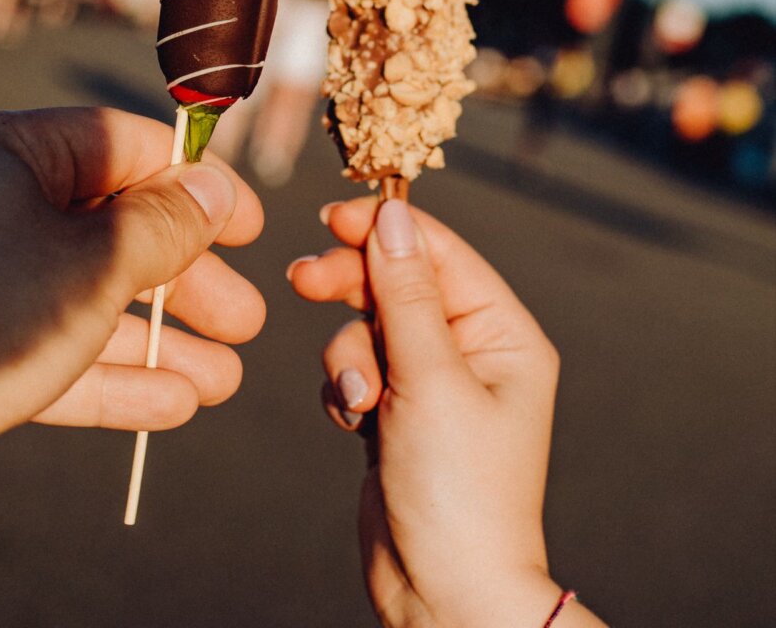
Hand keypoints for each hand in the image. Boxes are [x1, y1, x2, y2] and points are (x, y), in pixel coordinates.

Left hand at [0, 108, 264, 523]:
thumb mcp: (90, 261)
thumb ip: (162, 225)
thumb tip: (213, 189)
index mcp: (6, 154)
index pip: (120, 147)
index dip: (191, 184)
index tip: (246, 228)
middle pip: (109, 230)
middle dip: (185, 282)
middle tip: (246, 320)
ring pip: (84, 301)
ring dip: (158, 341)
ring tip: (223, 380)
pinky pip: (49, 354)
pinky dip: (108, 379)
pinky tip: (171, 405)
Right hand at [289, 198, 604, 627]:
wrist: (443, 595)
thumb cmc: (461, 494)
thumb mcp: (431, 378)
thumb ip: (405, 292)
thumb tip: (393, 216)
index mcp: (502, 335)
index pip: (441, 254)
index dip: (387, 229)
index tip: (332, 216)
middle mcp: (471, 353)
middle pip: (398, 284)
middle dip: (353, 288)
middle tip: (305, 280)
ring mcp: (432, 384)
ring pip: (368, 328)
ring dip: (350, 358)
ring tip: (359, 399)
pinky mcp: (397, 413)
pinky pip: (356, 370)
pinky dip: (345, 389)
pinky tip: (354, 422)